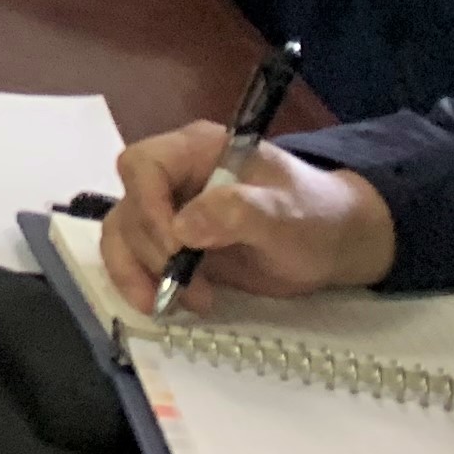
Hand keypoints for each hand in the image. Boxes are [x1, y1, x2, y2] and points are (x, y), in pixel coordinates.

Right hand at [98, 124, 396, 313]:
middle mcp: (173, 174)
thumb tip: (182, 228)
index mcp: (197, 149)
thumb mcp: (286, 213)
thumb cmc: (313, 218)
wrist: (332, 243)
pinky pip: (131, 257)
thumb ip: (238, 211)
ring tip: (175, 302)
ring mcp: (167, 208)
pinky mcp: (169, 242)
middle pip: (129, 205)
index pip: (143, 164)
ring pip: (121, 233)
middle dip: (153, 251)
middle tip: (192, 284)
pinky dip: (138, 281)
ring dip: (138, 271)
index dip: (148, 205)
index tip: (176, 246)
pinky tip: (164, 303)